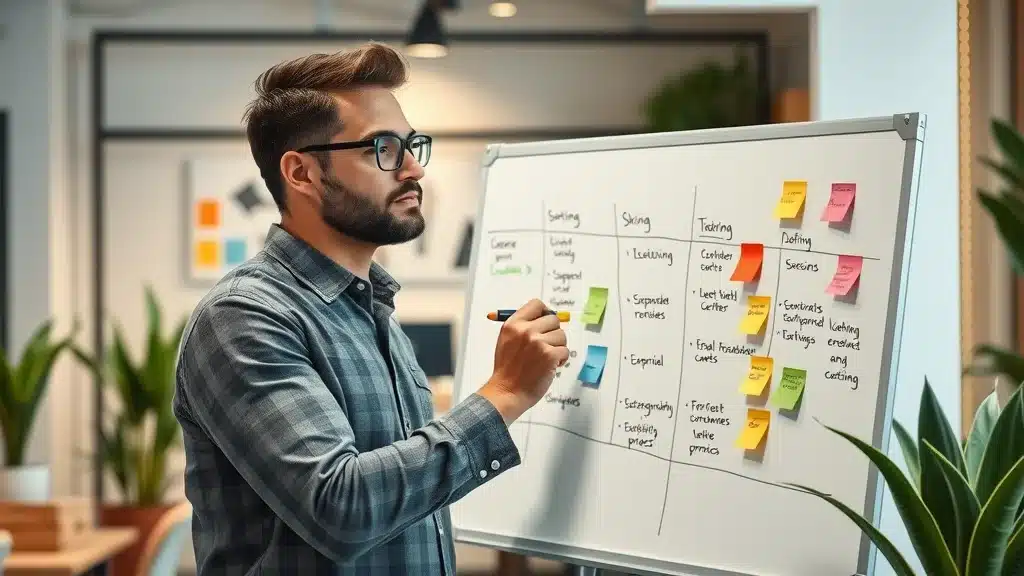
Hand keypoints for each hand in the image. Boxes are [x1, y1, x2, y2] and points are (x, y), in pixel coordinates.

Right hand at [478, 299, 568, 423]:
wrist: (507, 392)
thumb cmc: (508, 370)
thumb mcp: (506, 341)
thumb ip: (523, 326)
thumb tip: (546, 315)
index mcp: (513, 324)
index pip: (537, 304)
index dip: (545, 312)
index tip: (545, 324)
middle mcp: (525, 330)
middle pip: (553, 319)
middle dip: (553, 333)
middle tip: (545, 347)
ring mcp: (538, 343)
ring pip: (562, 336)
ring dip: (557, 348)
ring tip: (545, 359)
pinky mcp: (549, 356)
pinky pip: (565, 351)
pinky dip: (561, 360)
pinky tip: (550, 366)